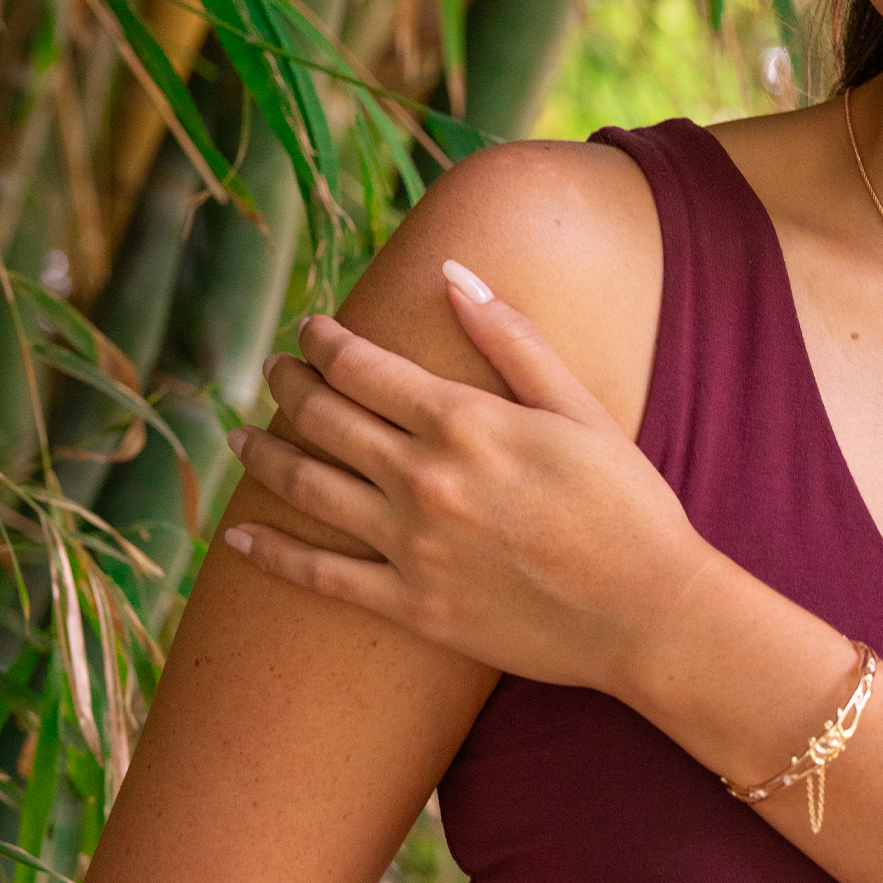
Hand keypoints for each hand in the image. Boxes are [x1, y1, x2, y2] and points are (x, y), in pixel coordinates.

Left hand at [221, 260, 706, 698]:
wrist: (646, 609)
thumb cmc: (626, 502)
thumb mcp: (579, 408)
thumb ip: (512, 339)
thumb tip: (453, 273)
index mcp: (465, 422)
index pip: (365, 367)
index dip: (326, 342)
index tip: (310, 330)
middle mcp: (423, 479)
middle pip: (324, 420)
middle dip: (290, 387)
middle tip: (274, 372)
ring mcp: (410, 546)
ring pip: (308, 487)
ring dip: (263, 456)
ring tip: (242, 437)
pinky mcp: (410, 606)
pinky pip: (320, 575)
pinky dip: (270, 554)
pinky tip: (236, 540)